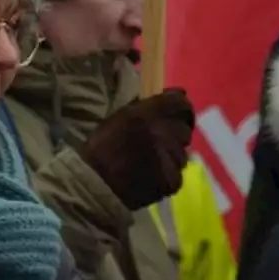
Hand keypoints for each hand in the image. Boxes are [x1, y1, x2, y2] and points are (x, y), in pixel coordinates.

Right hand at [80, 88, 194, 210]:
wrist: (93, 185)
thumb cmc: (101, 148)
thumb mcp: (121, 117)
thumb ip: (149, 106)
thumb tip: (178, 94)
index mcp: (147, 114)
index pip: (182, 104)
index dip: (182, 110)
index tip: (176, 115)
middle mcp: (163, 133)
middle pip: (184, 130)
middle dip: (175, 134)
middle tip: (159, 142)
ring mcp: (169, 159)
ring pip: (182, 153)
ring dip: (171, 155)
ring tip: (152, 162)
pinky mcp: (171, 181)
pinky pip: (177, 173)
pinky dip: (168, 174)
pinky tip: (152, 176)